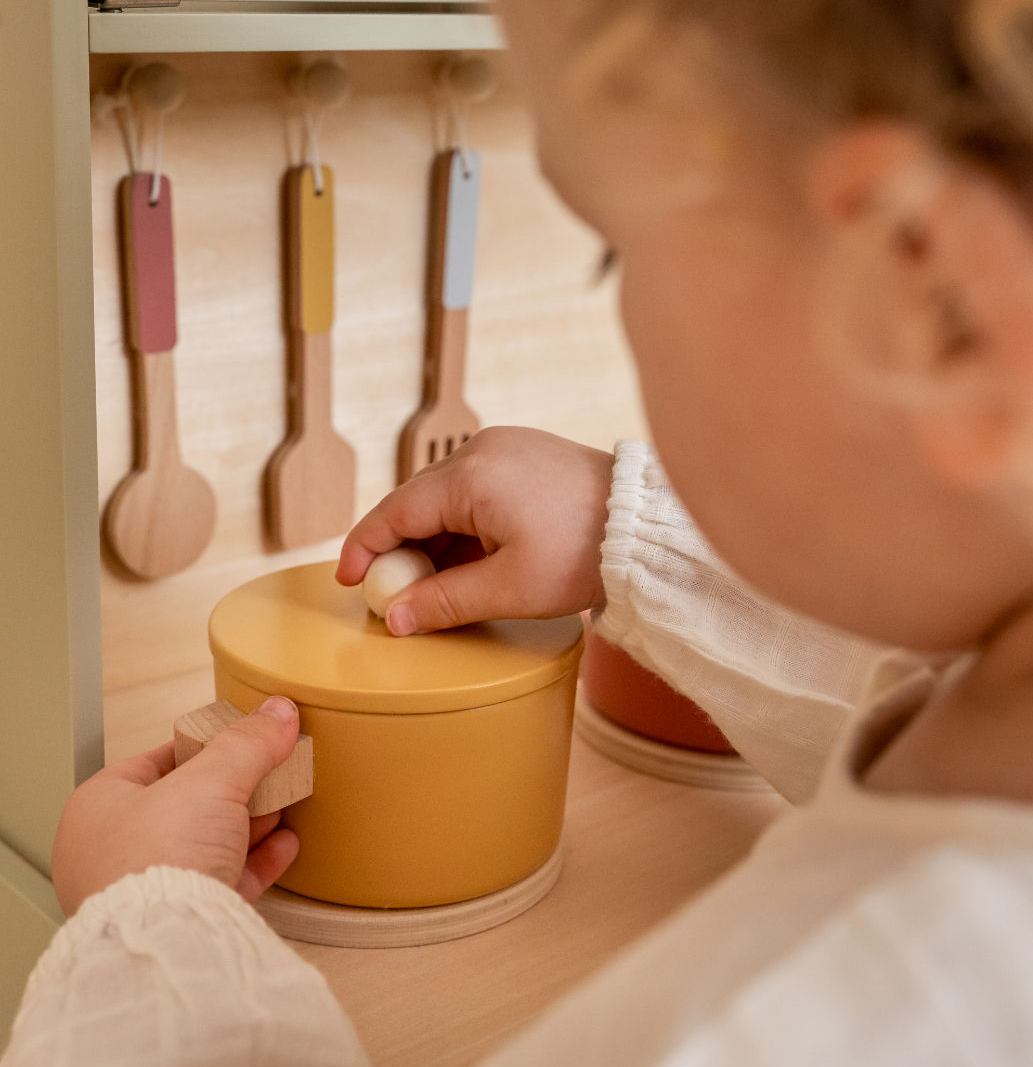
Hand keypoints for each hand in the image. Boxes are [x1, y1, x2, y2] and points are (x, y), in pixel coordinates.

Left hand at [52, 696, 301, 916]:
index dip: (200, 745)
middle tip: (268, 770)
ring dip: (249, 823)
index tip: (236, 738)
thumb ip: (248, 743)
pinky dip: (255, 861)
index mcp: (98, 808)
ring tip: (284, 802)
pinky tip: (284, 845)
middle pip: (185, 805)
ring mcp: (144, 891)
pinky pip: (221, 882)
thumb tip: (277, 712)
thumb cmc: (158, 859)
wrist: (169, 944)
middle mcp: (112, 852)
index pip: (153, 762)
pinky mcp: (177, 922)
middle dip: (232, 789)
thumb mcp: (212, 778)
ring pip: (204, 845)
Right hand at [337, 426, 613, 633]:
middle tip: (390, 593)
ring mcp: (505, 447)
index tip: (349, 580)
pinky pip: (474, 488)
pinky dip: (461, 524)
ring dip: (433, 539)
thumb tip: (395, 619)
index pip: (395, 512)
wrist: (649, 527)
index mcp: (471, 475)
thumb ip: (445, 602)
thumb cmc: (584, 554)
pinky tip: (466, 560)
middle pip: (417, 501)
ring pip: (445, 496)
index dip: (365, 548)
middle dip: (399, 549)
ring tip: (432, 586)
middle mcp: (482, 449)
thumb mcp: (510, 589)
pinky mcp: (524, 454)